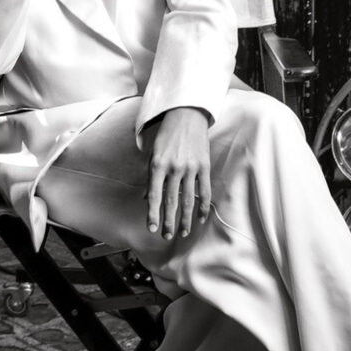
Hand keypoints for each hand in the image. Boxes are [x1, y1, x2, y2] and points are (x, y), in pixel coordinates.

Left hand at [141, 107, 210, 240]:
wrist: (187, 114)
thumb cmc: (167, 134)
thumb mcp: (153, 152)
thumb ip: (150, 176)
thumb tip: (147, 198)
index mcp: (158, 164)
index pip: (155, 195)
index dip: (153, 214)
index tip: (152, 228)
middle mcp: (174, 168)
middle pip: (171, 201)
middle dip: (168, 221)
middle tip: (167, 236)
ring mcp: (190, 168)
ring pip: (188, 199)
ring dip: (185, 219)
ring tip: (183, 232)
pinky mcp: (204, 166)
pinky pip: (204, 190)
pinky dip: (203, 206)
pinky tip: (201, 218)